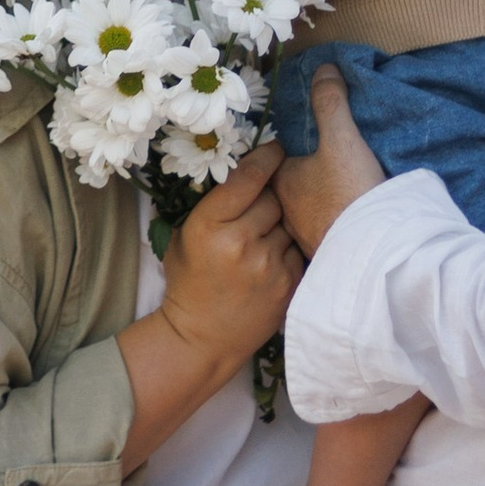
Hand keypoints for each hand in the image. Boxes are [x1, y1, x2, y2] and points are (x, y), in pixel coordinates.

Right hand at [118, 141, 299, 469]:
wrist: (203, 338)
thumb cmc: (190, 282)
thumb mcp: (185, 236)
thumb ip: (214, 205)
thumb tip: (247, 168)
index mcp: (209, 224)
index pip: (249, 176)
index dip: (267, 156)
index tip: (277, 147)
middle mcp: (240, 241)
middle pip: (275, 196)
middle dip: (273, 197)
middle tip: (265, 204)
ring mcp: (268, 263)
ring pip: (291, 221)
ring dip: (283, 224)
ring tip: (267, 238)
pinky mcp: (289, 283)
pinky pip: (299, 248)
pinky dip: (290, 249)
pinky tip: (275, 258)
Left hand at [276, 66, 385, 255]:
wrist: (373, 251)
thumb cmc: (348, 191)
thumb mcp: (341, 138)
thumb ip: (330, 102)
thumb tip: (323, 67)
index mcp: (280, 183)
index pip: (276, 160)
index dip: (293, 149)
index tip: (316, 141)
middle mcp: (284, 212)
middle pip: (291, 186)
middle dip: (305, 176)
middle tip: (330, 165)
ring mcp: (303, 237)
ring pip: (306, 211)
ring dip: (319, 201)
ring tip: (342, 190)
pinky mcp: (326, 255)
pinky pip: (325, 231)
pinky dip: (333, 221)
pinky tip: (350, 217)